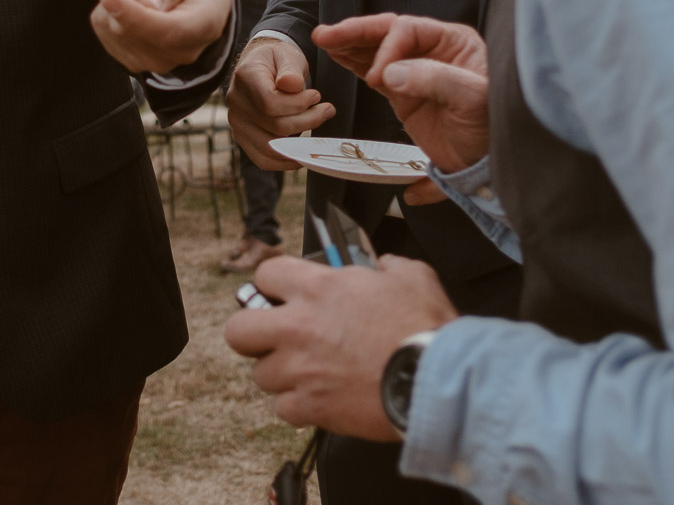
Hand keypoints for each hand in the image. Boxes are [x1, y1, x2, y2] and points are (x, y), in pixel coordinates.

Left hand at [92, 0, 233, 74]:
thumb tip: (146, 2)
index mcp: (204, 25)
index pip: (168, 31)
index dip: (136, 18)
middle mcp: (182, 52)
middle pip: (136, 37)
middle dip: (122, 1)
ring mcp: (157, 61)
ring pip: (115, 34)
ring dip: (115, 4)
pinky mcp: (134, 60)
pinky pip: (105, 33)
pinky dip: (108, 13)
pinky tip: (127, 4)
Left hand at [225, 254, 457, 439]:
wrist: (435, 381)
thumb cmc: (425, 328)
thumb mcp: (411, 275)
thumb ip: (386, 265)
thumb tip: (381, 265)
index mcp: (317, 288)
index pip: (264, 276)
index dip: (274, 285)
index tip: (284, 295)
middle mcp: (298, 327)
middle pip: (238, 330)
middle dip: (253, 333)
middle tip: (277, 337)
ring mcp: (300, 370)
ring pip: (261, 374)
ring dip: (282, 373)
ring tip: (309, 372)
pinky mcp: (310, 407)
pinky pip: (284, 408)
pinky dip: (299, 406)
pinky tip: (321, 398)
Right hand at [227, 35, 330, 167]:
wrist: (261, 66)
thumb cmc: (277, 60)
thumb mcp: (287, 55)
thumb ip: (290, 69)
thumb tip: (292, 85)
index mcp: (245, 78)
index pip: (270, 103)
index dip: (298, 104)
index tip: (317, 96)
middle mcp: (236, 103)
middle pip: (275, 126)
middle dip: (308, 120)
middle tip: (326, 110)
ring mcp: (237, 123)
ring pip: (270, 147)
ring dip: (301, 142)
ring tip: (317, 127)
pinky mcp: (243, 137)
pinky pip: (262, 159)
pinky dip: (285, 162)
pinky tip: (302, 152)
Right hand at [315, 14, 489, 173]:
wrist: (489, 163)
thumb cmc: (493, 127)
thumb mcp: (473, 100)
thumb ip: (435, 80)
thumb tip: (392, 73)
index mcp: (454, 42)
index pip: (410, 30)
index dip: (388, 49)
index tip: (379, 78)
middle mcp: (434, 50)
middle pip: (388, 32)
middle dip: (356, 32)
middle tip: (328, 35)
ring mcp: (416, 71)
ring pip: (377, 49)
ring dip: (350, 43)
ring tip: (324, 39)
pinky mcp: (404, 92)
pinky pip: (374, 70)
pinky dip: (354, 62)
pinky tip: (337, 55)